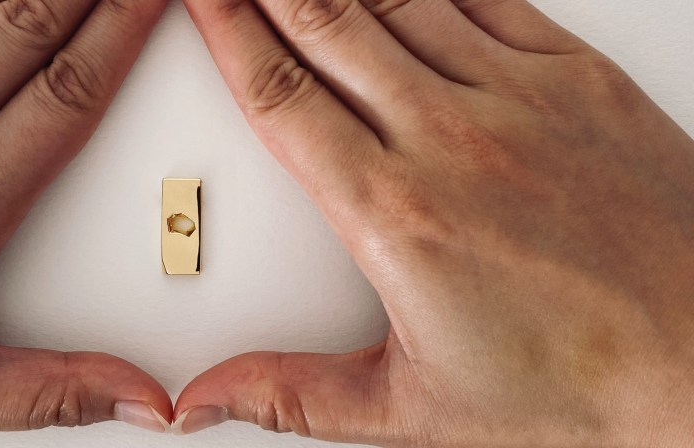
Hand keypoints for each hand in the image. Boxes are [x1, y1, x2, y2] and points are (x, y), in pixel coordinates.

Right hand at [176, 0, 693, 445]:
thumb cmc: (579, 385)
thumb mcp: (410, 409)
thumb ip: (292, 395)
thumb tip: (209, 397)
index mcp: (396, 214)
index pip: (281, 99)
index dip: (228, 34)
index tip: (201, 1)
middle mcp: (452, 140)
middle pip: (328, 27)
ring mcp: (520, 99)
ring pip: (399, 0)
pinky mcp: (578, 79)